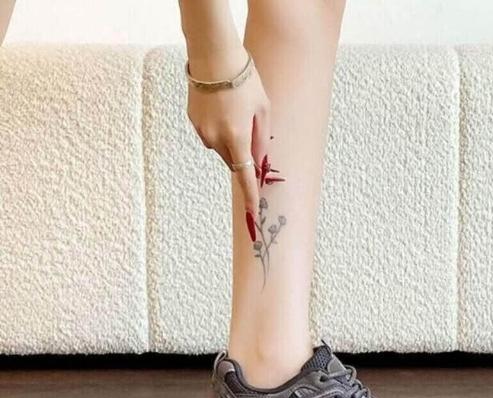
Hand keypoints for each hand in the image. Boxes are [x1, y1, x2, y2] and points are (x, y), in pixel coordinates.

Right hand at [187, 46, 269, 215]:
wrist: (212, 54)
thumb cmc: (244, 79)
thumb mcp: (263, 108)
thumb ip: (261, 138)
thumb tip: (258, 160)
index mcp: (237, 137)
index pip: (244, 175)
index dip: (250, 194)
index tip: (253, 211)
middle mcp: (216, 138)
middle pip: (232, 161)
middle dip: (242, 156)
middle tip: (250, 131)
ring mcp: (202, 130)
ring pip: (220, 148)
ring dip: (230, 140)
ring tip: (234, 110)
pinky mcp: (192, 120)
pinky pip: (209, 134)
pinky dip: (218, 128)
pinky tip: (221, 106)